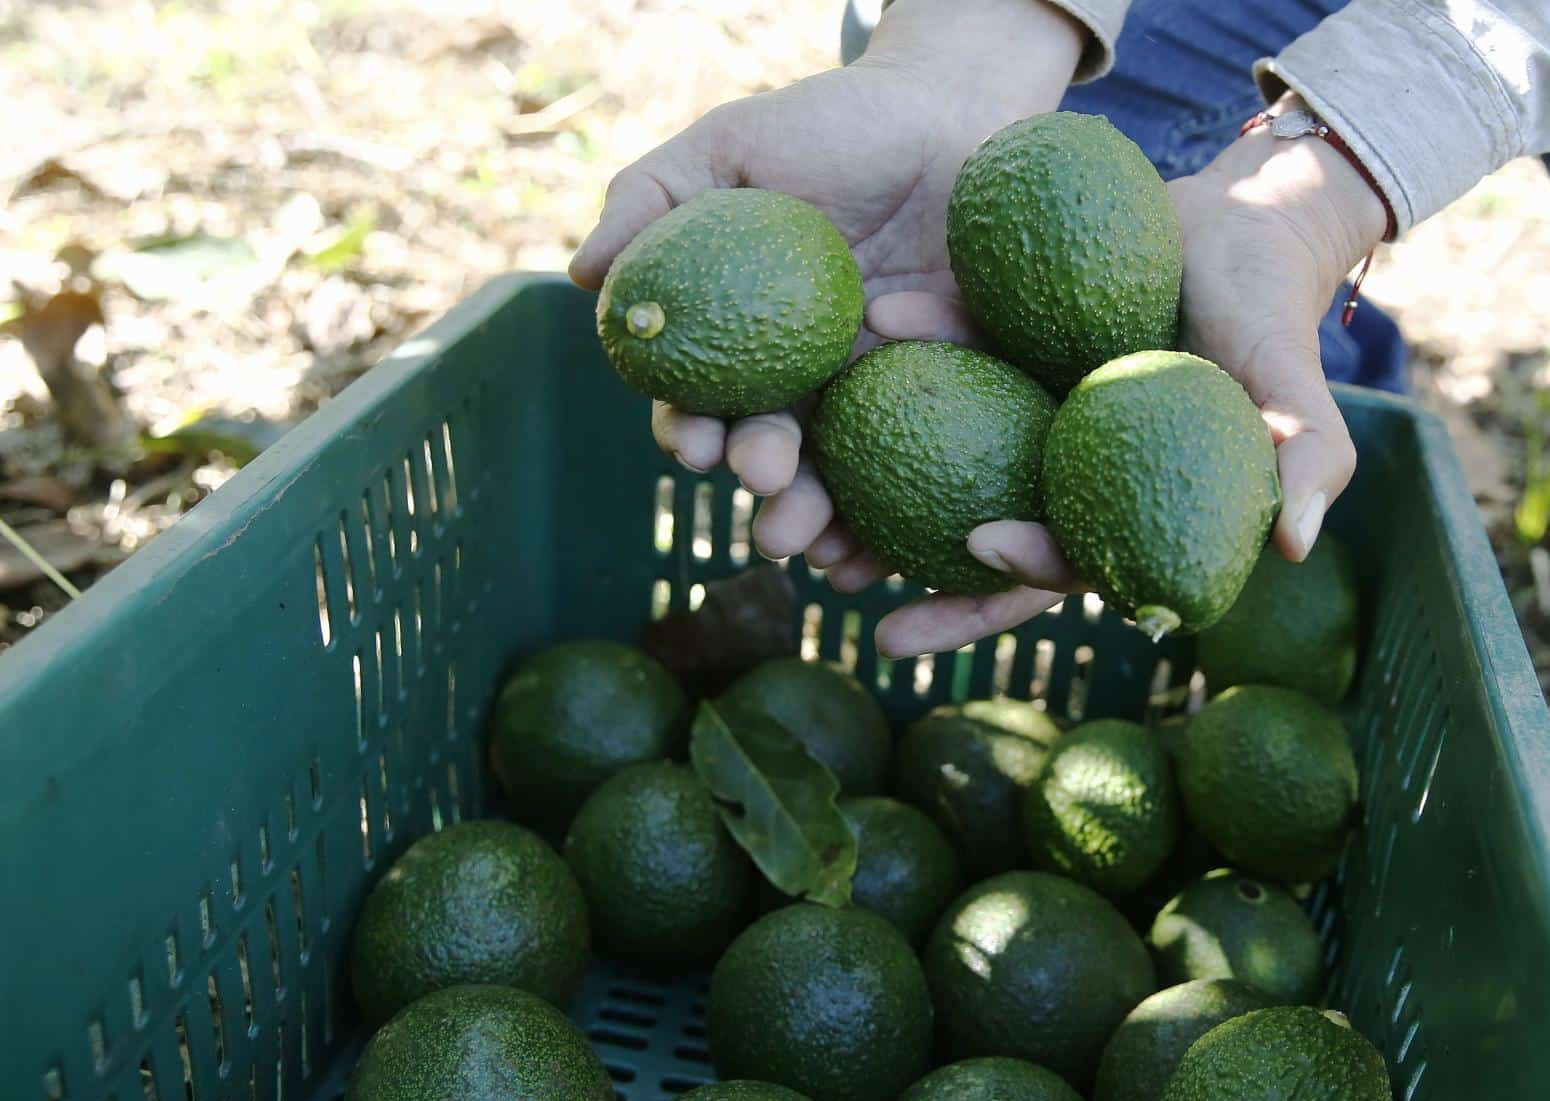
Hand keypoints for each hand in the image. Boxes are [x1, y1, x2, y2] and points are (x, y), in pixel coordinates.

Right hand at [569, 0, 1085, 569]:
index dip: (692, 429)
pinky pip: (941, 450)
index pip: (707, 403)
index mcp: (750, 339)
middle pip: (780, 456)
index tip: (694, 442)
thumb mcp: (729, 149)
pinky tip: (897, 542)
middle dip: (766, 486)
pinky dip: (914, 503)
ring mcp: (888, 395)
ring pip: (853, 477)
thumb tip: (585, 277)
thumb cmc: (831, 125)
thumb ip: (650, 200)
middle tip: (768, 488)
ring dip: (829, 519)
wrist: (954, 107)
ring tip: (819, 544)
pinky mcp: (964, 392)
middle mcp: (815, 383)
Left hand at [873, 101, 1388, 657]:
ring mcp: (1019, 420)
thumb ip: (1305, 456)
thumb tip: (1299, 547)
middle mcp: (1056, 475)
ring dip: (865, 484)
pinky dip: (902, 356)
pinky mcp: (994, 359)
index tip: (974, 543)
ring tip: (793, 493)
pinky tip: (852, 347)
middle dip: (908, 572)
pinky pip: (939, 365)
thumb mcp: (1290, 382)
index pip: (1066, 559)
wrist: (1235, 224)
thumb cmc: (1269, 313)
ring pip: (934, 462)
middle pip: (975, 538)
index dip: (1021, 567)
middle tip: (833, 578)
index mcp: (1118, 506)